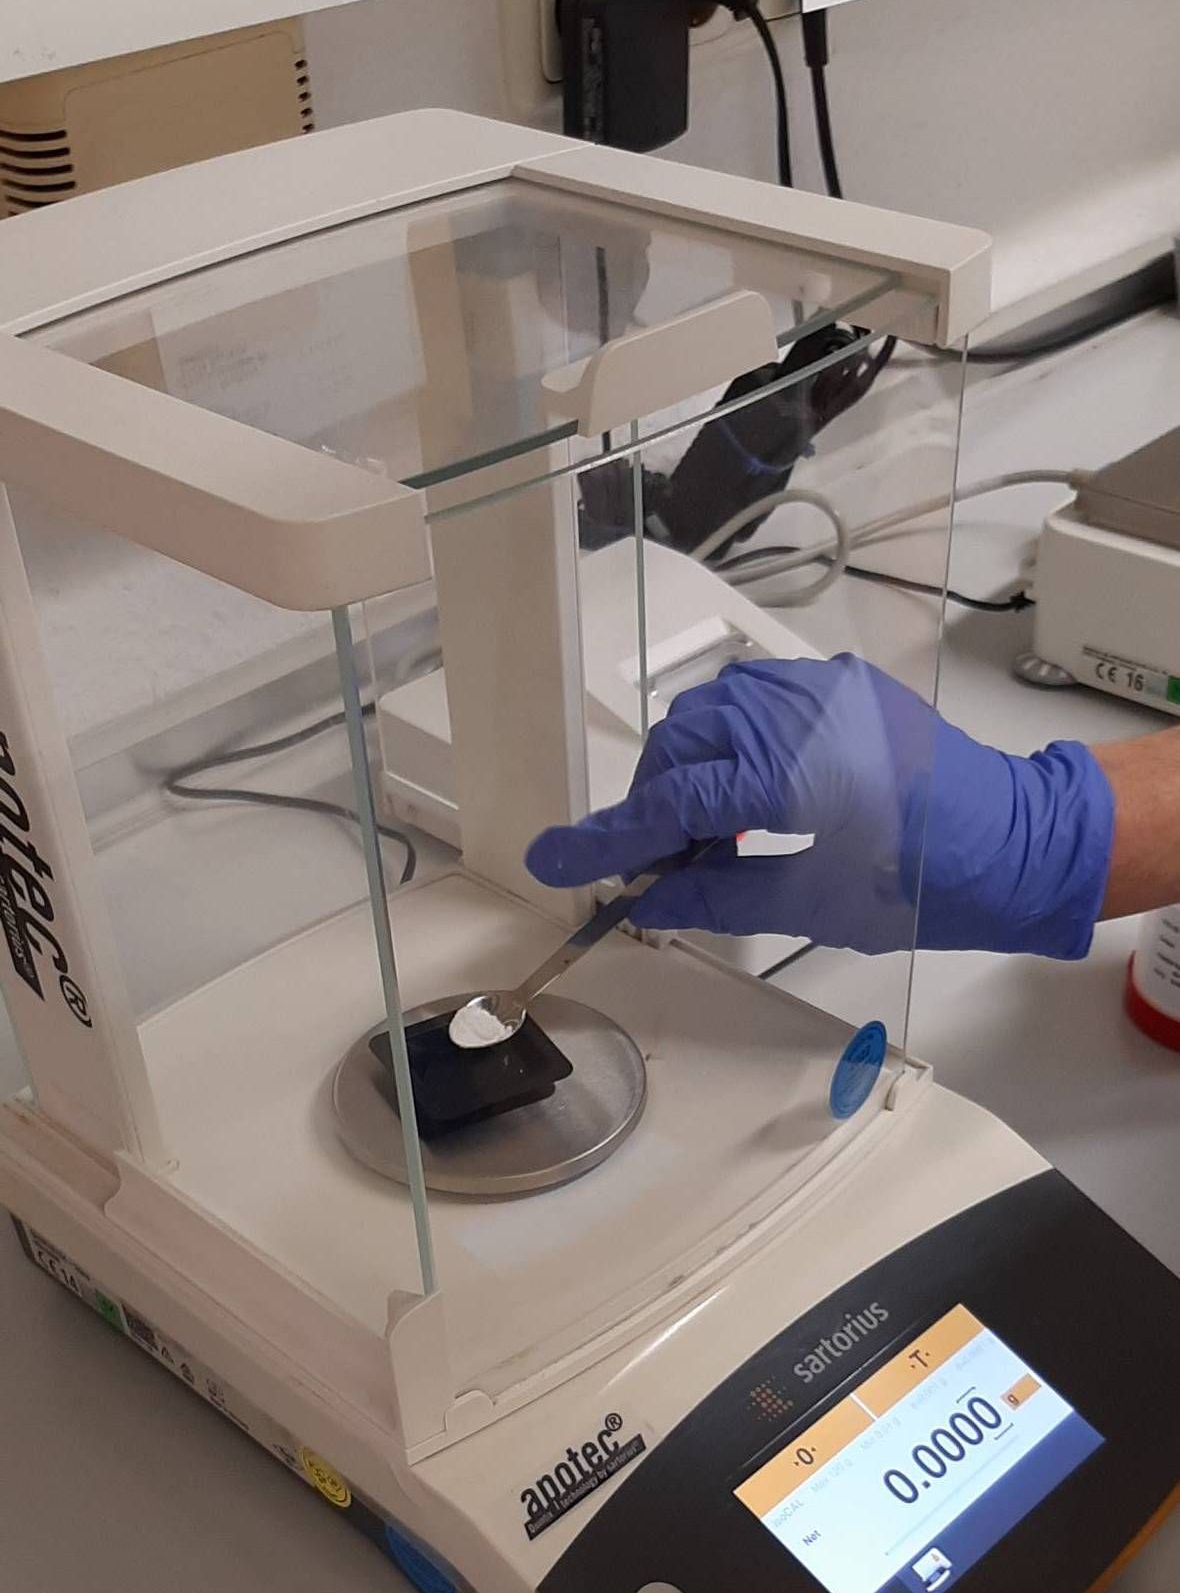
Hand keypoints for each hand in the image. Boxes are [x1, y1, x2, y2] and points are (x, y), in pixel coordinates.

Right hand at [527, 656, 1114, 957]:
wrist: (1018, 843)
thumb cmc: (927, 884)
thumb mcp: (814, 905)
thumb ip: (719, 894)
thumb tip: (651, 897)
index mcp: (792, 771)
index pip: (673, 800)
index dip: (612, 837)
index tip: (557, 860)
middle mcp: (799, 711)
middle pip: (683, 742)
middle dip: (655, 801)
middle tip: (654, 864)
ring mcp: (822, 689)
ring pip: (715, 712)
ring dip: (691, 769)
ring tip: (706, 837)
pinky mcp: (843, 687)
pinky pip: (759, 700)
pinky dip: (733, 744)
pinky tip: (747, 799)